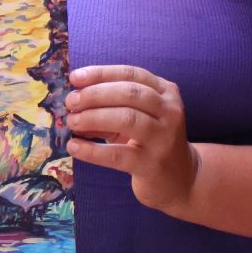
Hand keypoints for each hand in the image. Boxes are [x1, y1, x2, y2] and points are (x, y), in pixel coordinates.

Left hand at [65, 65, 199, 213]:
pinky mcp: (152, 165)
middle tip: (71, 102)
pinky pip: (118, 154)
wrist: (180, 178)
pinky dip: (92, 150)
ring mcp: (164, 139)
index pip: (131, 74)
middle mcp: (170, 111)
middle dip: (95, 94)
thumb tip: (74, 102)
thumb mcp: (136, 117)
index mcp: (166, 92)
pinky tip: (74, 146)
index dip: (101, 74)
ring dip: (93, 117)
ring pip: (126, 118)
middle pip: (129, 93)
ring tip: (72, 121)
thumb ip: (109, 106)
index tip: (75, 78)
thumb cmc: (151, 141)